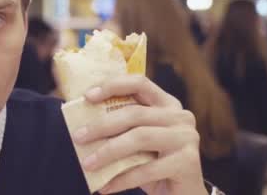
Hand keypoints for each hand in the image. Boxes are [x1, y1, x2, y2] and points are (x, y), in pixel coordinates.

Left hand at [72, 75, 206, 194]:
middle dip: (102, 125)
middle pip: (135, 113)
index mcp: (167, 104)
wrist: (183, 194)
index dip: (113, 86)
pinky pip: (147, 169)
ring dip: (108, 151)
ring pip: (140, 138)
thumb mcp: (138, 141)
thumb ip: (122, 128)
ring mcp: (187, 137)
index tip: (87, 96)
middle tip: (78, 136)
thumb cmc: (155, 164)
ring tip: (87, 164)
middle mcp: (180, 116)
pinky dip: (122, 179)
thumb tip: (82, 124)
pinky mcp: (188, 162)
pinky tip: (105, 187)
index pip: (139, 83)